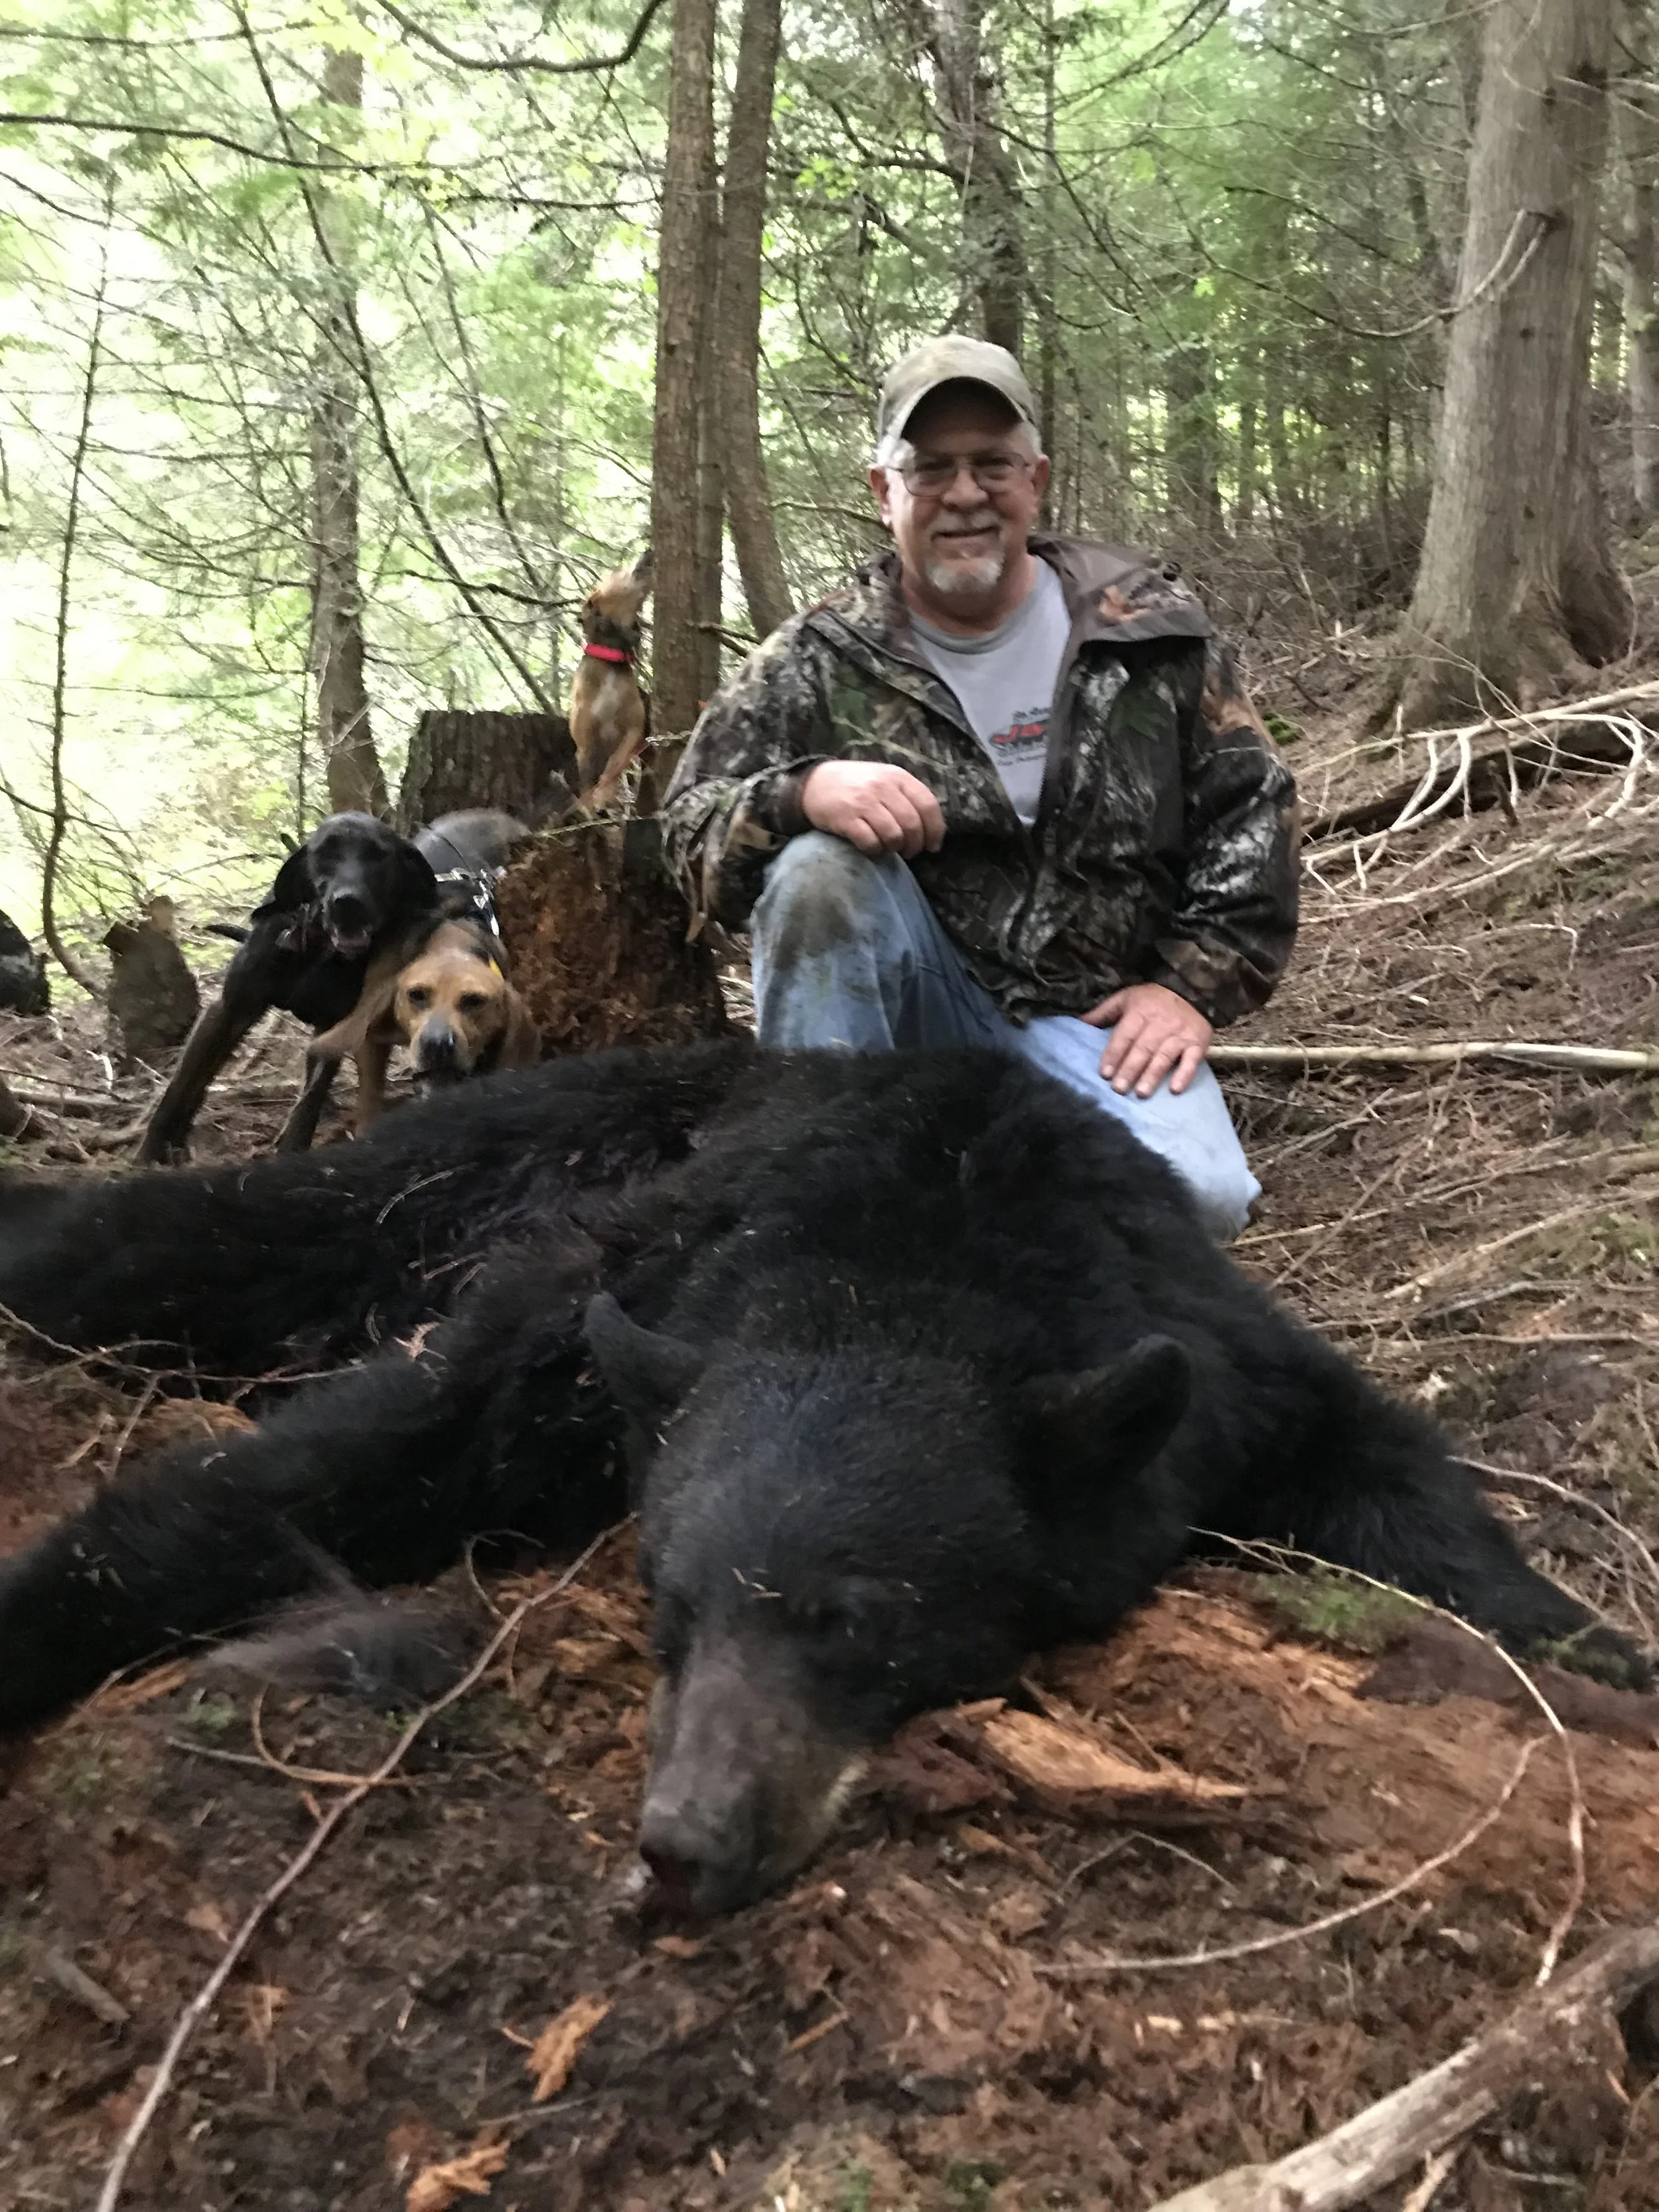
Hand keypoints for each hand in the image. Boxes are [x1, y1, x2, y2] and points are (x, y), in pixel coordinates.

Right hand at [800, 761, 944, 858]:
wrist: (815, 783)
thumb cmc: (856, 785)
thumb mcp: (884, 779)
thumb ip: (907, 797)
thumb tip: (932, 830)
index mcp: (897, 776)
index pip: (928, 805)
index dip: (935, 830)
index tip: (932, 846)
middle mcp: (882, 787)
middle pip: (913, 824)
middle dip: (915, 845)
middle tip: (909, 852)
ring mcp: (863, 802)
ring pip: (894, 835)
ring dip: (895, 848)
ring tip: (889, 848)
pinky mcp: (846, 819)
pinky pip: (871, 842)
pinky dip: (875, 850)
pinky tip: (872, 847)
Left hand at [1082, 982, 1212, 1098]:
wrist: (1191, 991)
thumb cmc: (1151, 1000)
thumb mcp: (1125, 998)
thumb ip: (1103, 1012)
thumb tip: (1078, 1023)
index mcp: (1141, 1011)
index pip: (1125, 1035)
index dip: (1114, 1054)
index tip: (1104, 1074)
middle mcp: (1161, 1022)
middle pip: (1143, 1048)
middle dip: (1130, 1069)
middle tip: (1118, 1089)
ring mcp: (1181, 1033)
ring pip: (1164, 1056)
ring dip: (1152, 1075)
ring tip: (1140, 1093)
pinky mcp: (1198, 1042)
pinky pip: (1192, 1060)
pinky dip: (1184, 1075)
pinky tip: (1175, 1090)